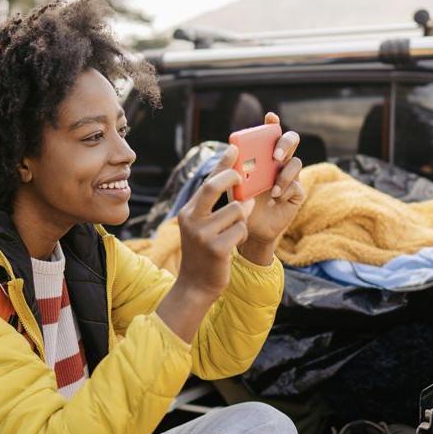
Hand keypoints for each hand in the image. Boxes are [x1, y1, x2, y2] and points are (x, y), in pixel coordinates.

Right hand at [176, 146, 248, 296]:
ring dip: (242, 219)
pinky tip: (234, 243)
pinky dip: (243, 234)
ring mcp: (203, 234)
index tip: (234, 149)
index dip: (222, 163)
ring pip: (236, 210)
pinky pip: (241, 230)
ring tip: (234, 230)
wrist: (196, 284)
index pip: (207, 181)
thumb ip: (216, 208)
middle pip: (214, 186)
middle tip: (243, 179)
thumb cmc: (205, 251)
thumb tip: (241, 187)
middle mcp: (192, 219)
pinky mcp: (216, 248)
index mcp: (189, 211)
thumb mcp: (203, 226)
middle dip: (232, 178)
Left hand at [243, 112, 304, 246]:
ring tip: (273, 188)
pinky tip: (274, 200)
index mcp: (263, 155)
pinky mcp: (296, 193)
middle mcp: (279, 161)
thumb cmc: (240, 201)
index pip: (271, 133)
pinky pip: (297, 186)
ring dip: (285, 174)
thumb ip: (232, 168)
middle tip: (275, 155)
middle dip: (285, 143)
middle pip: (291, 141)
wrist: (249, 227)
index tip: (270, 117)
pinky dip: (285, 191)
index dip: (273, 123)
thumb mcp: (233, 183)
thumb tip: (233, 150)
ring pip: (296, 163)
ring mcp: (290, 176)